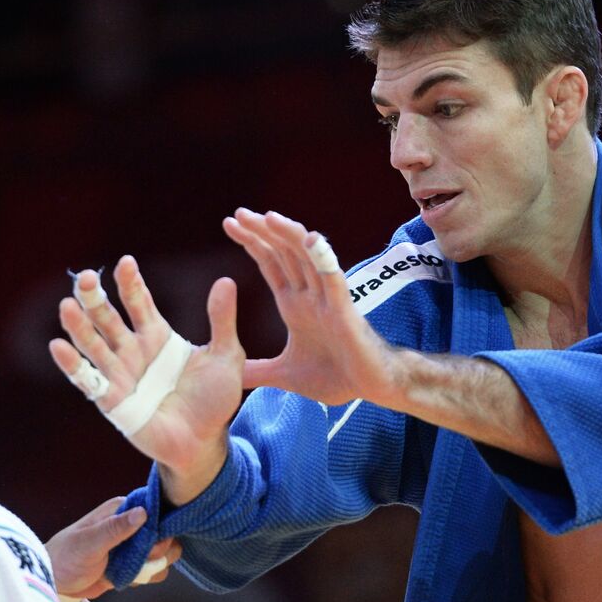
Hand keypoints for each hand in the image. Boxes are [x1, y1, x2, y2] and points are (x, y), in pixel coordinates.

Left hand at [45, 497, 181, 598]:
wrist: (55, 581)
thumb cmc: (65, 556)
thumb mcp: (88, 542)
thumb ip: (115, 529)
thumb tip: (143, 512)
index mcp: (122, 510)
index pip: (157, 510)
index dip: (160, 526)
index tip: (151, 541)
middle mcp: (131, 525)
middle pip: (166, 534)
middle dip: (158, 551)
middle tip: (139, 559)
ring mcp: (133, 546)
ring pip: (164, 554)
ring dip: (154, 565)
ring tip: (133, 571)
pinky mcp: (133, 565)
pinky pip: (154, 570)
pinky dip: (148, 577)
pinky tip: (129, 579)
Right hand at [48, 256, 244, 501]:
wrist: (205, 442)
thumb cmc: (214, 400)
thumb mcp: (226, 357)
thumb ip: (222, 321)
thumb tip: (226, 281)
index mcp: (157, 335)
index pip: (138, 302)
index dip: (130, 283)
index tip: (125, 262)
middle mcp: (133, 350)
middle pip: (107, 317)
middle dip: (94, 298)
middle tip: (84, 277)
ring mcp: (119, 374)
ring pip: (92, 344)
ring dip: (78, 326)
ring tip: (66, 305)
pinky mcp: (111, 401)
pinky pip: (87, 380)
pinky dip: (71, 364)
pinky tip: (58, 347)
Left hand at [223, 208, 398, 406]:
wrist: (371, 388)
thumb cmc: (336, 377)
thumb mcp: (285, 375)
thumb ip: (260, 372)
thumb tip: (233, 377)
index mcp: (294, 304)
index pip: (270, 263)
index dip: (252, 242)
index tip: (230, 224)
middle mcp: (309, 295)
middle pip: (284, 252)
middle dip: (262, 231)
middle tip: (238, 214)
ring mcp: (327, 299)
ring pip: (307, 257)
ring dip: (288, 235)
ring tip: (267, 217)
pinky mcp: (344, 309)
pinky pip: (333, 278)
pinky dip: (322, 258)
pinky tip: (311, 238)